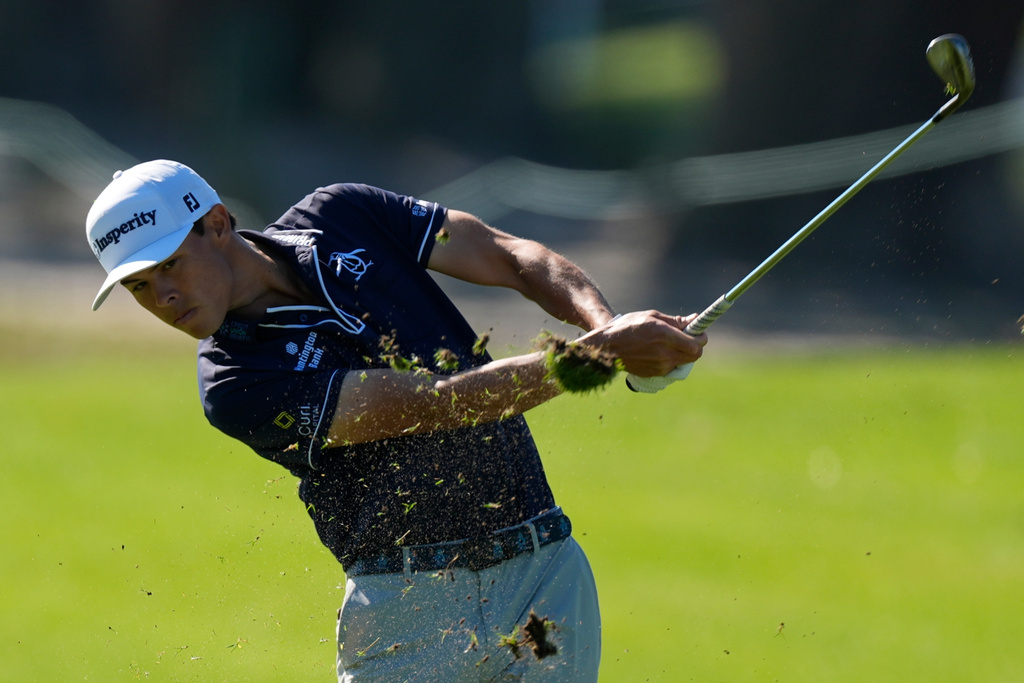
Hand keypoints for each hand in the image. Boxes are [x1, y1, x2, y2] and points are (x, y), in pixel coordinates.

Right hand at [578, 310, 706, 377]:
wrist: (606, 348)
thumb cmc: (627, 327)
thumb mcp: (651, 317)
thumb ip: (675, 321)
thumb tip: (694, 319)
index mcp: (665, 335)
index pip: (696, 344)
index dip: (701, 337)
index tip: (698, 331)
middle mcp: (665, 353)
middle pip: (694, 355)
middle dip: (695, 346)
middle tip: (687, 338)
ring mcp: (660, 366)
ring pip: (684, 362)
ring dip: (683, 353)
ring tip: (669, 343)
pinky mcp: (655, 374)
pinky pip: (672, 367)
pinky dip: (671, 359)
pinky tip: (658, 351)